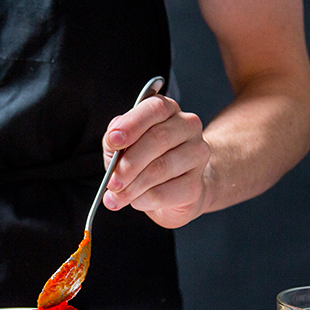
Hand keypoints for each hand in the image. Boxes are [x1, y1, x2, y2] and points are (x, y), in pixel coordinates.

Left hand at [101, 95, 210, 228]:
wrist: (174, 189)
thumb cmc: (145, 161)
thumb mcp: (123, 145)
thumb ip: (115, 139)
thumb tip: (113, 140)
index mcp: (167, 110)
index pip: (155, 109)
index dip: (132, 124)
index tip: (113, 140)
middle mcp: (187, 127)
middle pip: (158, 139)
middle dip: (129, 163)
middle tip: (112, 181)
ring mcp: (197, 155)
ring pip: (161, 168)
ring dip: (133, 186)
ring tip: (117, 195)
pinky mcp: (196, 184)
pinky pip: (166, 192)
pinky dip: (144, 199)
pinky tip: (136, 201)